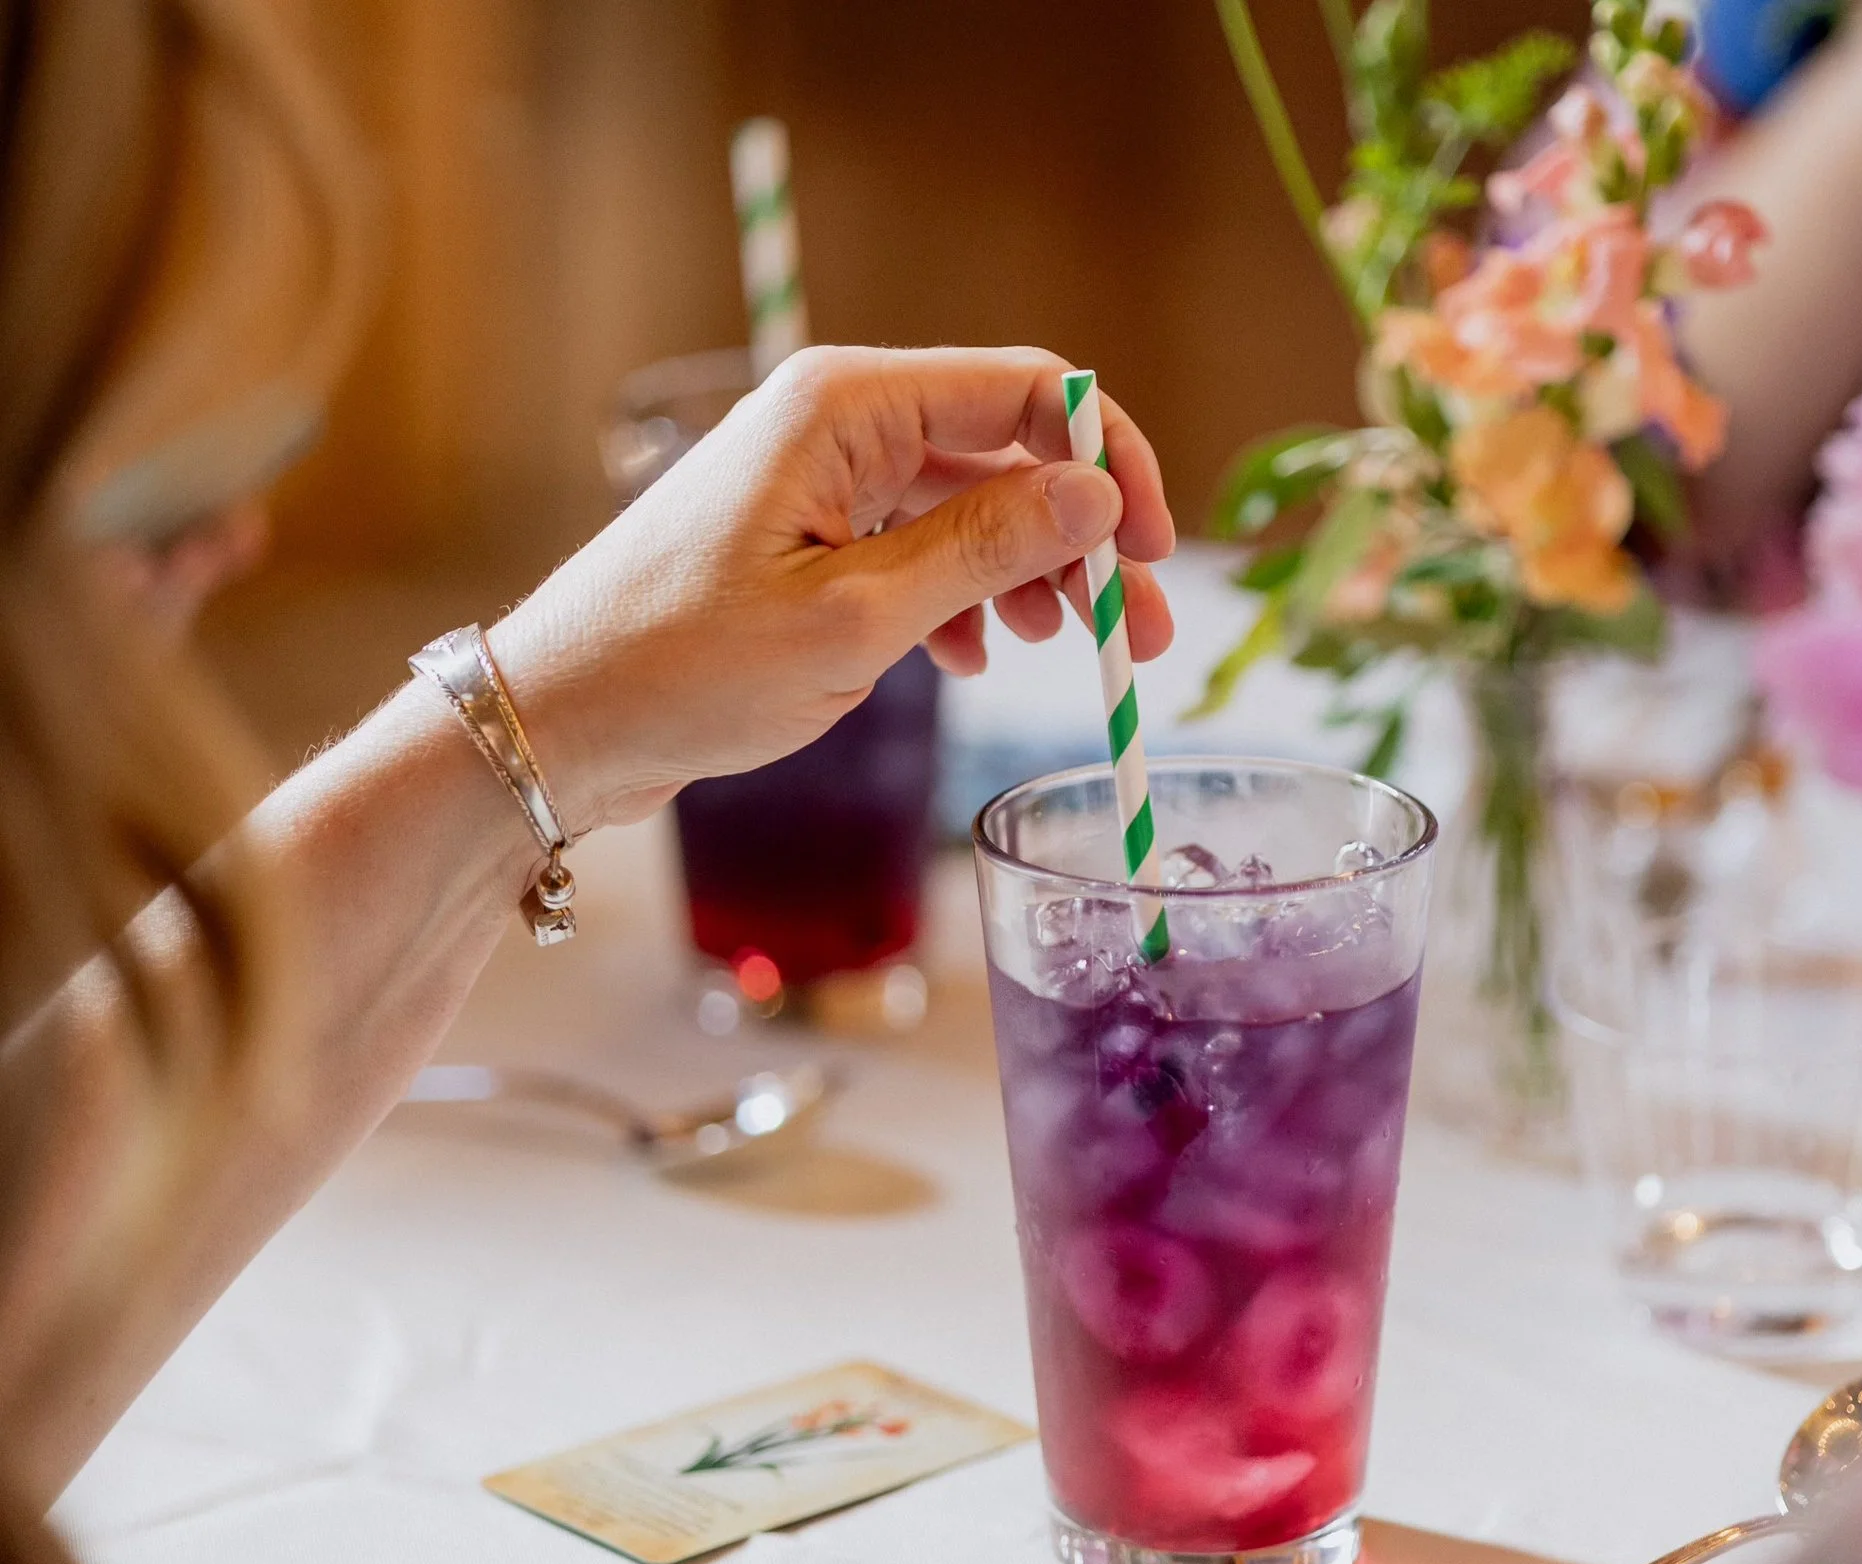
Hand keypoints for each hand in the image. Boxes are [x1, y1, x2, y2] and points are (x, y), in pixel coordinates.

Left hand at [488, 346, 1176, 830]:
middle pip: (1006, 448)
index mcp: (843, 405)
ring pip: (970, 501)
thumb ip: (986, 551)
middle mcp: (835, 419)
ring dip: (1031, 572)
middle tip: (1138, 633)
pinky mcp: (803, 533)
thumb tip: (1098, 496)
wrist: (556, 725)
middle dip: (1081, 537)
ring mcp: (817, 475)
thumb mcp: (857, 619)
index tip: (1155, 551)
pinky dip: (965, 594)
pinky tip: (975, 656)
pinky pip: (919, 541)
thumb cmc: (683, 669)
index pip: (1025, 390)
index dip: (1109, 461)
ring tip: (1069, 650)